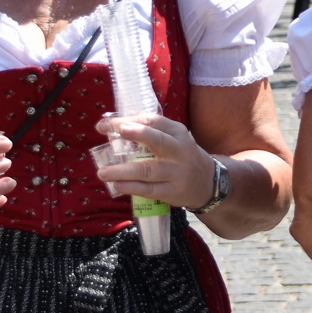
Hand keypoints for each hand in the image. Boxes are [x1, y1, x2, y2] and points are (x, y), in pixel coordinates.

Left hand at [93, 114, 214, 208]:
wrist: (208, 182)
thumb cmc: (182, 156)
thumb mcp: (174, 138)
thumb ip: (150, 132)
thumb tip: (113, 127)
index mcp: (177, 132)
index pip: (152, 121)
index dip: (128, 121)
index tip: (104, 125)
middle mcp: (178, 150)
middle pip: (157, 141)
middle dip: (137, 134)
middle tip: (117, 132)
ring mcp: (176, 172)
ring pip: (148, 170)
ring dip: (123, 171)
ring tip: (102, 172)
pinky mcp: (173, 191)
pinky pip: (149, 190)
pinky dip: (132, 188)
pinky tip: (117, 186)